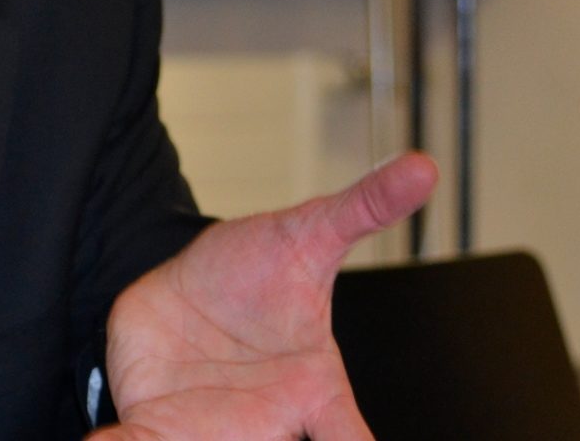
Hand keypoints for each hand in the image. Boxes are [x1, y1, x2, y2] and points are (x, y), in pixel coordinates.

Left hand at [93, 152, 438, 440]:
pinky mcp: (155, 424)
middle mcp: (266, 422)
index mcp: (312, 390)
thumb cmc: (257, 272)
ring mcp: (207, 428)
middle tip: (252, 436)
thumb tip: (424, 166)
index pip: (348, 440)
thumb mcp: (308, 231)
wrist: (183, 282)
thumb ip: (364, 208)